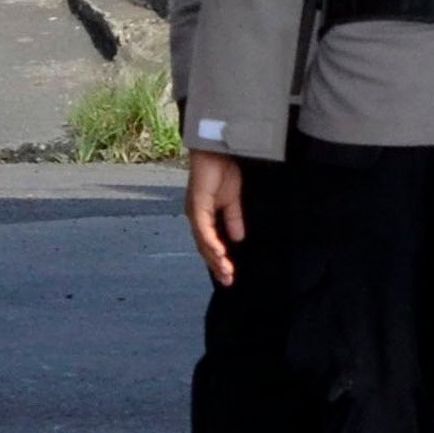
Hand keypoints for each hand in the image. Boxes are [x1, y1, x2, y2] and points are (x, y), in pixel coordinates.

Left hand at [186, 148, 246, 287]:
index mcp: (204, 217)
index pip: (209, 244)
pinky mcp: (197, 206)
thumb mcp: (232, 200)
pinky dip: (211, 243)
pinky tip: (220, 253)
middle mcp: (196, 218)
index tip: (229, 275)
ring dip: (215, 258)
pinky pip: (203, 229)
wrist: (216, 151)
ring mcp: (195, 213)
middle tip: (228, 281)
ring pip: (203, 242)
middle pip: (204, 248)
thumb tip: (238, 238)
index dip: (219, 260)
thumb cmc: (222, 170)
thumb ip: (233, 219)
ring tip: (226, 272)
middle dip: (217, 265)